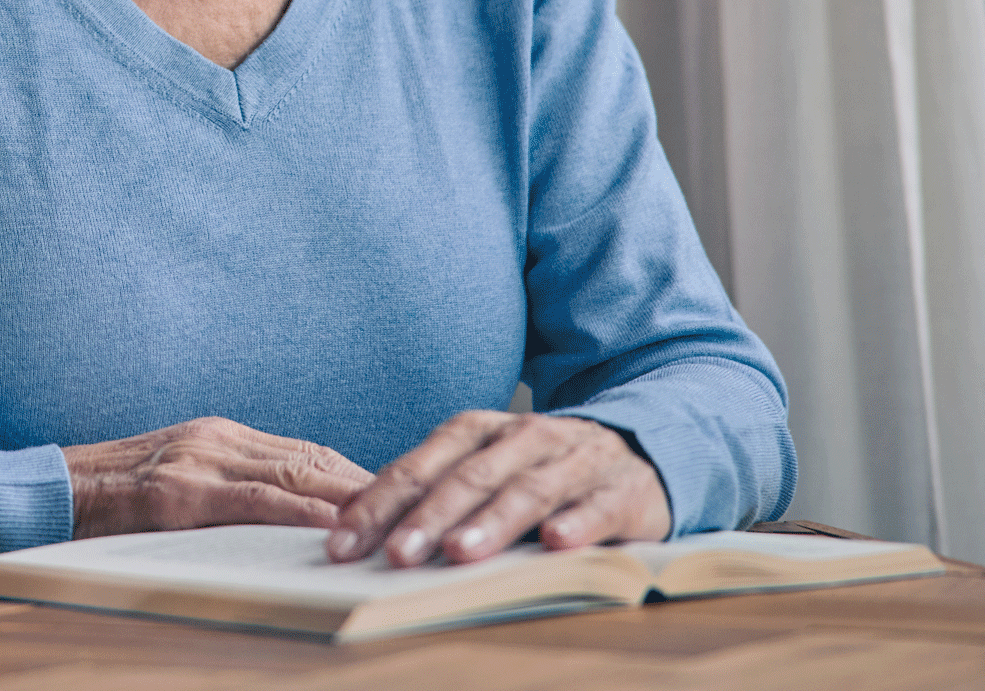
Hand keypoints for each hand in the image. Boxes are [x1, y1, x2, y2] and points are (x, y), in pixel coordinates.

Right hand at [63, 416, 376, 538]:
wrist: (48, 491)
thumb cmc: (110, 499)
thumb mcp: (174, 480)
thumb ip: (223, 486)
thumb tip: (278, 514)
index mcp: (217, 436)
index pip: (303, 451)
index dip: (350, 473)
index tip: (393, 493)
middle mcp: (215, 440)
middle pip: (310, 458)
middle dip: (362, 484)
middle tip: (412, 506)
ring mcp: (198, 462)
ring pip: (292, 474)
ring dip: (345, 498)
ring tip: (390, 520)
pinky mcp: (180, 494)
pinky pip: (254, 502)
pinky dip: (300, 513)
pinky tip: (331, 528)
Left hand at [326, 411, 670, 566]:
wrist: (642, 446)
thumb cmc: (543, 466)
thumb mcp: (485, 466)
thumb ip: (433, 489)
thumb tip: (357, 523)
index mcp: (479, 432)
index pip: (419, 466)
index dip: (379, 503)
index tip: (343, 543)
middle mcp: (523, 438)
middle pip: (467, 477)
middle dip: (427, 516)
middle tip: (395, 553)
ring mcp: (573, 461)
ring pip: (527, 489)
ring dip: (491, 521)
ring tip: (459, 551)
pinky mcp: (621, 490)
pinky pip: (597, 506)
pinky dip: (577, 522)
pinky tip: (556, 542)